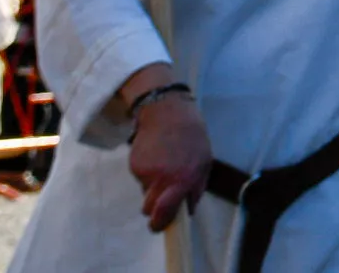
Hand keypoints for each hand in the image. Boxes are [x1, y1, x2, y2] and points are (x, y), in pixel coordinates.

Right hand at [127, 92, 212, 231]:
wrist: (168, 112)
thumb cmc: (192, 138)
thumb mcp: (204, 161)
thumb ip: (197, 188)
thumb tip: (188, 211)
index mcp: (183, 180)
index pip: (165, 212)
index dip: (160, 223)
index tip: (158, 227)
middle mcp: (162, 179)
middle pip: (149, 209)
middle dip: (154, 208)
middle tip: (161, 196)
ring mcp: (146, 172)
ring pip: (145, 193)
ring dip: (151, 188)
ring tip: (163, 167)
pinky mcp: (134, 165)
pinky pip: (140, 178)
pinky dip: (146, 173)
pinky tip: (155, 157)